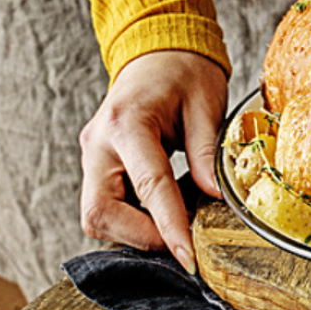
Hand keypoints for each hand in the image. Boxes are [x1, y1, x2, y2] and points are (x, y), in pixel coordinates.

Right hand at [78, 51, 227, 272]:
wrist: (159, 52)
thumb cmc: (184, 71)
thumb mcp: (206, 105)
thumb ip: (207, 152)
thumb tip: (217, 199)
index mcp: (126, 124)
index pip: (148, 187)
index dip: (169, 227)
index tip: (189, 258)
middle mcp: (98, 144)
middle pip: (102, 213)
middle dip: (142, 236)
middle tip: (185, 240)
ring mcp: (93, 156)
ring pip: (99, 217)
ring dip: (137, 230)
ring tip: (179, 223)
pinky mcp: (98, 166)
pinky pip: (108, 206)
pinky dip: (135, 218)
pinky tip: (167, 211)